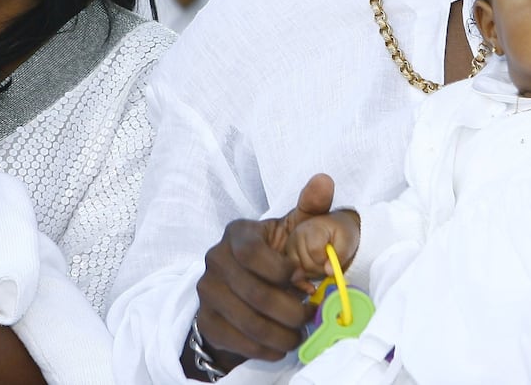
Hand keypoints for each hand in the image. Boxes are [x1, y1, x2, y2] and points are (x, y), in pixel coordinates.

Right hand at [193, 173, 335, 362]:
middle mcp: (215, 259)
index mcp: (237, 233)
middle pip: (254, 294)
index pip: (252, 254)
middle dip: (290, 311)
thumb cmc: (281, 254)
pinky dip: (264, 349)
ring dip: (281, 334)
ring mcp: (207, 291)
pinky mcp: (206, 320)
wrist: (252, 288)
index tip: (302, 280)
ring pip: (247, 322)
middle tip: (308, 317)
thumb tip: (324, 180)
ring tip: (298, 334)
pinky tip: (279, 346)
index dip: (281, 272)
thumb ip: (313, 207)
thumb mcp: (298, 228)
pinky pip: (235, 341)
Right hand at [283, 209, 360, 279]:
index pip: (314, 251)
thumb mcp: (347, 240)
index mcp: (311, 228)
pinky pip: (293, 276)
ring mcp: (290, 247)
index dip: (326, 260)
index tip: (334, 259)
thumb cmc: (341, 232)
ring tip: (323, 265)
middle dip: (321, 269)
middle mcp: (297, 236)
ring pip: (299, 271)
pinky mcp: (288, 256)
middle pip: (306, 263)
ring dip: (313, 274)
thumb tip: (329, 272)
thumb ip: (340, 255)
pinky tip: (311, 287)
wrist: (334, 228)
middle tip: (330, 265)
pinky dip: (303, 283)